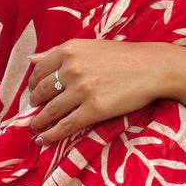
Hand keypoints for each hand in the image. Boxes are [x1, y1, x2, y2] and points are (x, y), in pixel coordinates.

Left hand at [27, 39, 175, 143]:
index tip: (34, 93)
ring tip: (35, 128)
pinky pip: (66, 125)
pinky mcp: (94, 109)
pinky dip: (51, 134)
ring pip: (50, 111)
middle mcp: (72, 68)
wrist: (154, 68)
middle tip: (35, 111)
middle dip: (35, 104)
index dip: (32, 85)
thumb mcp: (89, 46)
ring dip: (39, 122)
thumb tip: (31, 59)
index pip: (39, 71)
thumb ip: (58, 52)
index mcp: (69, 50)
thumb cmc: (124, 56)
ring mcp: (82, 90)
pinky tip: (45, 139)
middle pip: (41, 91)